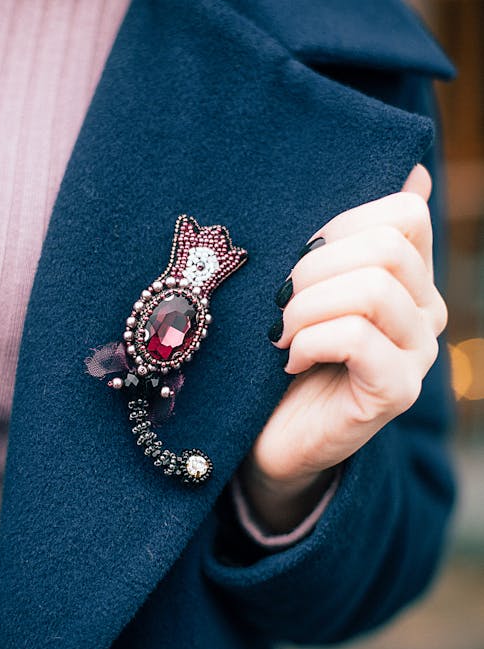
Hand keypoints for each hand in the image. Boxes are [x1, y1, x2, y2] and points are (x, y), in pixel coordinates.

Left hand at [240, 165, 447, 532]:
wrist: (270, 432)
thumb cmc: (283, 350)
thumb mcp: (305, 285)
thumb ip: (345, 237)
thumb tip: (416, 170)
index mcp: (408, 277)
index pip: (407, 213)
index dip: (344, 223)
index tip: (301, 256)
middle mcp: (425, 312)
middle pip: (387, 248)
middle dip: (313, 270)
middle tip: (278, 303)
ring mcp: (418, 354)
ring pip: (373, 290)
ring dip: (306, 308)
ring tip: (279, 334)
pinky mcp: (397, 392)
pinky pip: (357, 338)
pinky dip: (309, 342)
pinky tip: (290, 360)